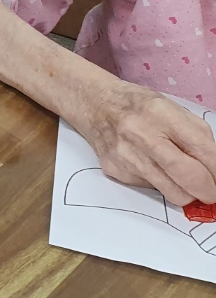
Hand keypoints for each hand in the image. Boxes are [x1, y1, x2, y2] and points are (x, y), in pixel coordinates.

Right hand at [79, 81, 215, 204]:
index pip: (203, 151)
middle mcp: (140, 135)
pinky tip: (152, 166)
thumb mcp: (172, 108)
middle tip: (211, 191)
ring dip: (186, 191)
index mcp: (160, 113)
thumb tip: (214, 169)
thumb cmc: (138, 106)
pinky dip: (159, 183)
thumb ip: (197, 136)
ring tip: (184, 180)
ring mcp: (125, 155)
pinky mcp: (115, 170)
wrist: (94, 104)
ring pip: (173, 192)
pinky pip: (150, 188)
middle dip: (208, 191)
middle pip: (188, 177)